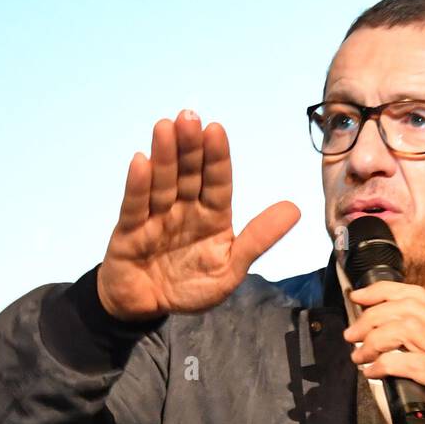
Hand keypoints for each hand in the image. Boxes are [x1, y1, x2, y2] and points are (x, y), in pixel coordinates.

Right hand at [97, 109, 300, 319]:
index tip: (216, 130)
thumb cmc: (190, 287)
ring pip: (162, 183)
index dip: (217, 158)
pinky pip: (135, 207)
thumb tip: (295, 209)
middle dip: (189, 147)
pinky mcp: (129, 231)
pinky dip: (138, 186)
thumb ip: (257, 240)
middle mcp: (184, 209)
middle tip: (189, 116)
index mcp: (212, 216)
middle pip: (188, 174)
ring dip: (164, 156)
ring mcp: (156, 217)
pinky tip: (141, 162)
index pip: (217, 182)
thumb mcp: (230, 269)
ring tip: (165, 127)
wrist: (147, 307)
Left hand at [344, 281, 424, 423]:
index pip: (419, 295)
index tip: (358, 298)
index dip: (384, 292)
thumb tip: (387, 342)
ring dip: (374, 339)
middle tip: (351, 335)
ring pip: (406, 329)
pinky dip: (383, 364)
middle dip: (371, 316)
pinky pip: (408, 363)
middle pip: (408, 308)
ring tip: (359, 356)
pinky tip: (372, 374)